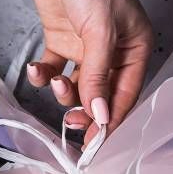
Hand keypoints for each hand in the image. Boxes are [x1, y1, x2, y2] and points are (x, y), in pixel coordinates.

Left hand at [28, 0, 152, 139]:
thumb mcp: (100, 31)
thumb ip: (99, 75)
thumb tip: (100, 114)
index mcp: (134, 50)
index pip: (125, 95)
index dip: (111, 119)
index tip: (98, 142)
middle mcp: (112, 53)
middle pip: (101, 96)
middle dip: (86, 111)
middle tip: (74, 125)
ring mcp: (85, 49)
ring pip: (77, 88)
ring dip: (64, 93)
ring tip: (56, 83)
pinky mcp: (61, 42)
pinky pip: (53, 71)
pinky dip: (44, 77)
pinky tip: (38, 72)